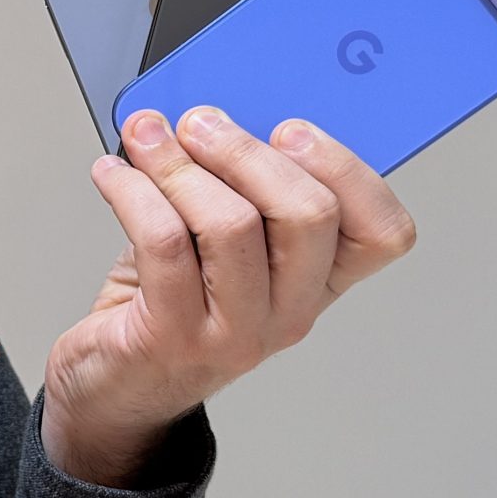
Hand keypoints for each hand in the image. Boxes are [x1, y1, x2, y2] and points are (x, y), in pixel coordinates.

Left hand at [41, 107, 416, 486]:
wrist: (115, 388)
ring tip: (148, 140)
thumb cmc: (169, 302)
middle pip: (310, 215)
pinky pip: (163, 242)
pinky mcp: (172, 337)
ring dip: (179, 164)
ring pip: (233, 225)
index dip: (347, 169)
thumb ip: (237, 185)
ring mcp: (235, 333)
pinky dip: (132, 191)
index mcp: (318, 280)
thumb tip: (220, 110)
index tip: (290, 128)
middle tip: (201, 123)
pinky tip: (114, 174)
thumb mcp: (221, 243)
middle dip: (247, 151)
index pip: (382, 232)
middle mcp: (290, 312)